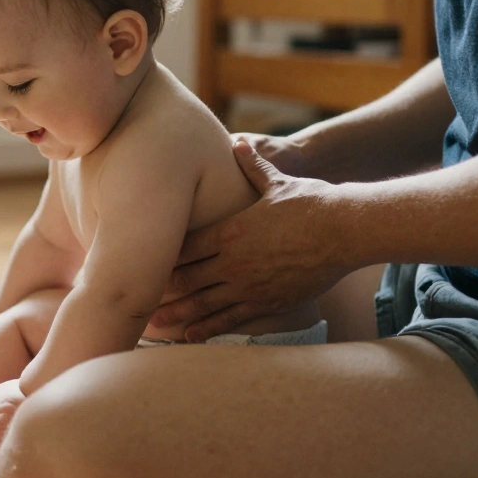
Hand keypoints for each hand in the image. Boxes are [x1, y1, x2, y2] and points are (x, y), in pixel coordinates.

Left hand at [153, 140, 352, 341]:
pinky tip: (189, 336)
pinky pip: (230, 319)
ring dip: (176, 312)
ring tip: (151, 321)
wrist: (345, 230)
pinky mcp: (267, 302)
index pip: (184, 246)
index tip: (140, 261)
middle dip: (159, 287)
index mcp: (230, 230)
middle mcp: (233, 260)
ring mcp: (248, 284)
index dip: (161, 255)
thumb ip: (252, 166)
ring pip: (202, 302)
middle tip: (133, 296)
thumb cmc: (312, 203)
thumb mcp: (277, 181)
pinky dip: (207, 328)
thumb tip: (238, 142)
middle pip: (186, 277)